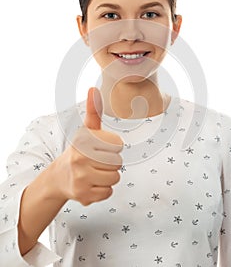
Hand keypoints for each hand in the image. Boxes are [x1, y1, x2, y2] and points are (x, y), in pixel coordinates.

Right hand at [53, 87, 122, 205]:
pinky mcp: (83, 196)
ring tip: (95, 172)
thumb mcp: (86, 129)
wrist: (59, 177)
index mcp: (83, 140)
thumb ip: (93, 110)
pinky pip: (108, 193)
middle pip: (118, 163)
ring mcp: (80, 178)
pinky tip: (91, 184)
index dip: (113, 146)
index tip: (102, 147)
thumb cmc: (79, 150)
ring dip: (108, 177)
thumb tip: (93, 88)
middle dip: (111, 163)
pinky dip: (103, 190)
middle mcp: (79, 159)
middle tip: (97, 162)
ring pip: (114, 178)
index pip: (118, 145)